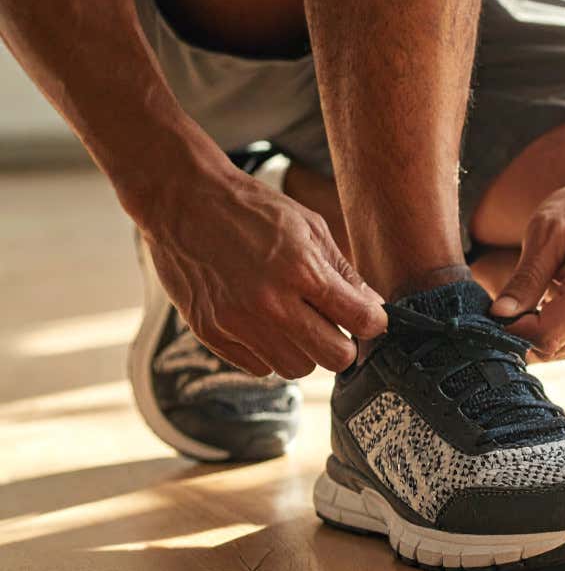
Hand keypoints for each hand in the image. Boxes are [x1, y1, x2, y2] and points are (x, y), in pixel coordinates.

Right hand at [139, 163, 387, 377]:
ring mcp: (237, 322)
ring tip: (293, 320)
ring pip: (297, 369)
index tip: (369, 318)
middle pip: (334, 358)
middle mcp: (270, 303)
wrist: (183, 201)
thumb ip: (344, 273)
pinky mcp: (211, 334)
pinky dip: (268, 352)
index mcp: (301, 270)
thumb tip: (375, 309)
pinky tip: (262, 323)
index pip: (361, 321)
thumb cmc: (252, 210)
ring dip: (304, 350)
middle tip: (333, 325)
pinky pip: (260, 367)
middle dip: (343, 344)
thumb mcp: (310, 228)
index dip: (374, 323)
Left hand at [490, 173, 564, 358]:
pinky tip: (551, 303)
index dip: (515, 330)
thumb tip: (499, 315)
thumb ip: (525, 279)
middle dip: (525, 333)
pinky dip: (556, 331)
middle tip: (509, 303)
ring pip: (563, 351)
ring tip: (533, 299)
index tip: (496, 311)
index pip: (548, 335)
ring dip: (540, 334)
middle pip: (555, 349)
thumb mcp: (545, 233)